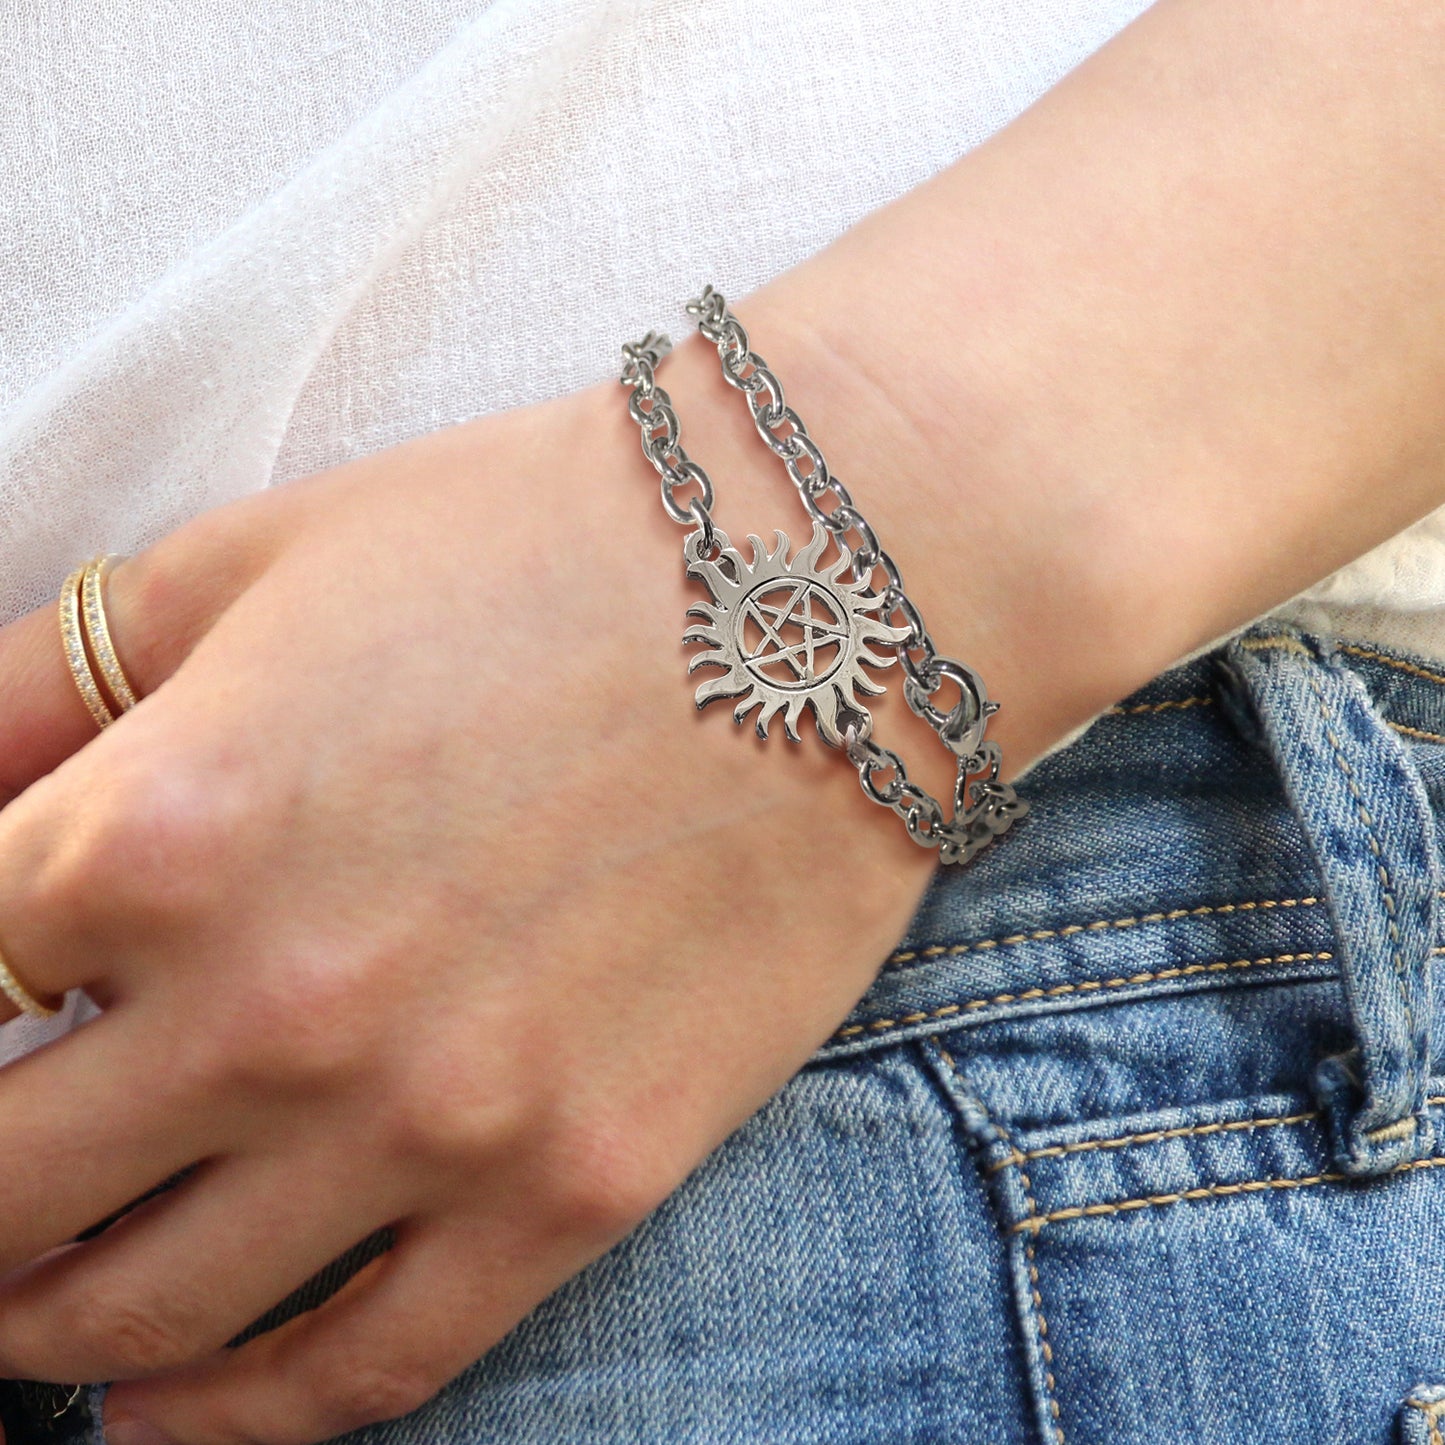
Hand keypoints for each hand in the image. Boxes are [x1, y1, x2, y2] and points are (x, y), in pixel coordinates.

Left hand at [0, 348, 953, 1443]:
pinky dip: (238, 1416)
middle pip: (0, 1193)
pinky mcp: (581, 1181)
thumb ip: (39, 690)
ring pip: (151, 1315)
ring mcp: (440, 1118)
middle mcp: (277, 1008)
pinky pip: (365, 1367)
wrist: (824, 598)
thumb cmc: (536, 544)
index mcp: (162, 831)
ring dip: (48, 1326)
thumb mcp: (254, 566)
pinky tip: (175, 1403)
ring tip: (29, 1308)